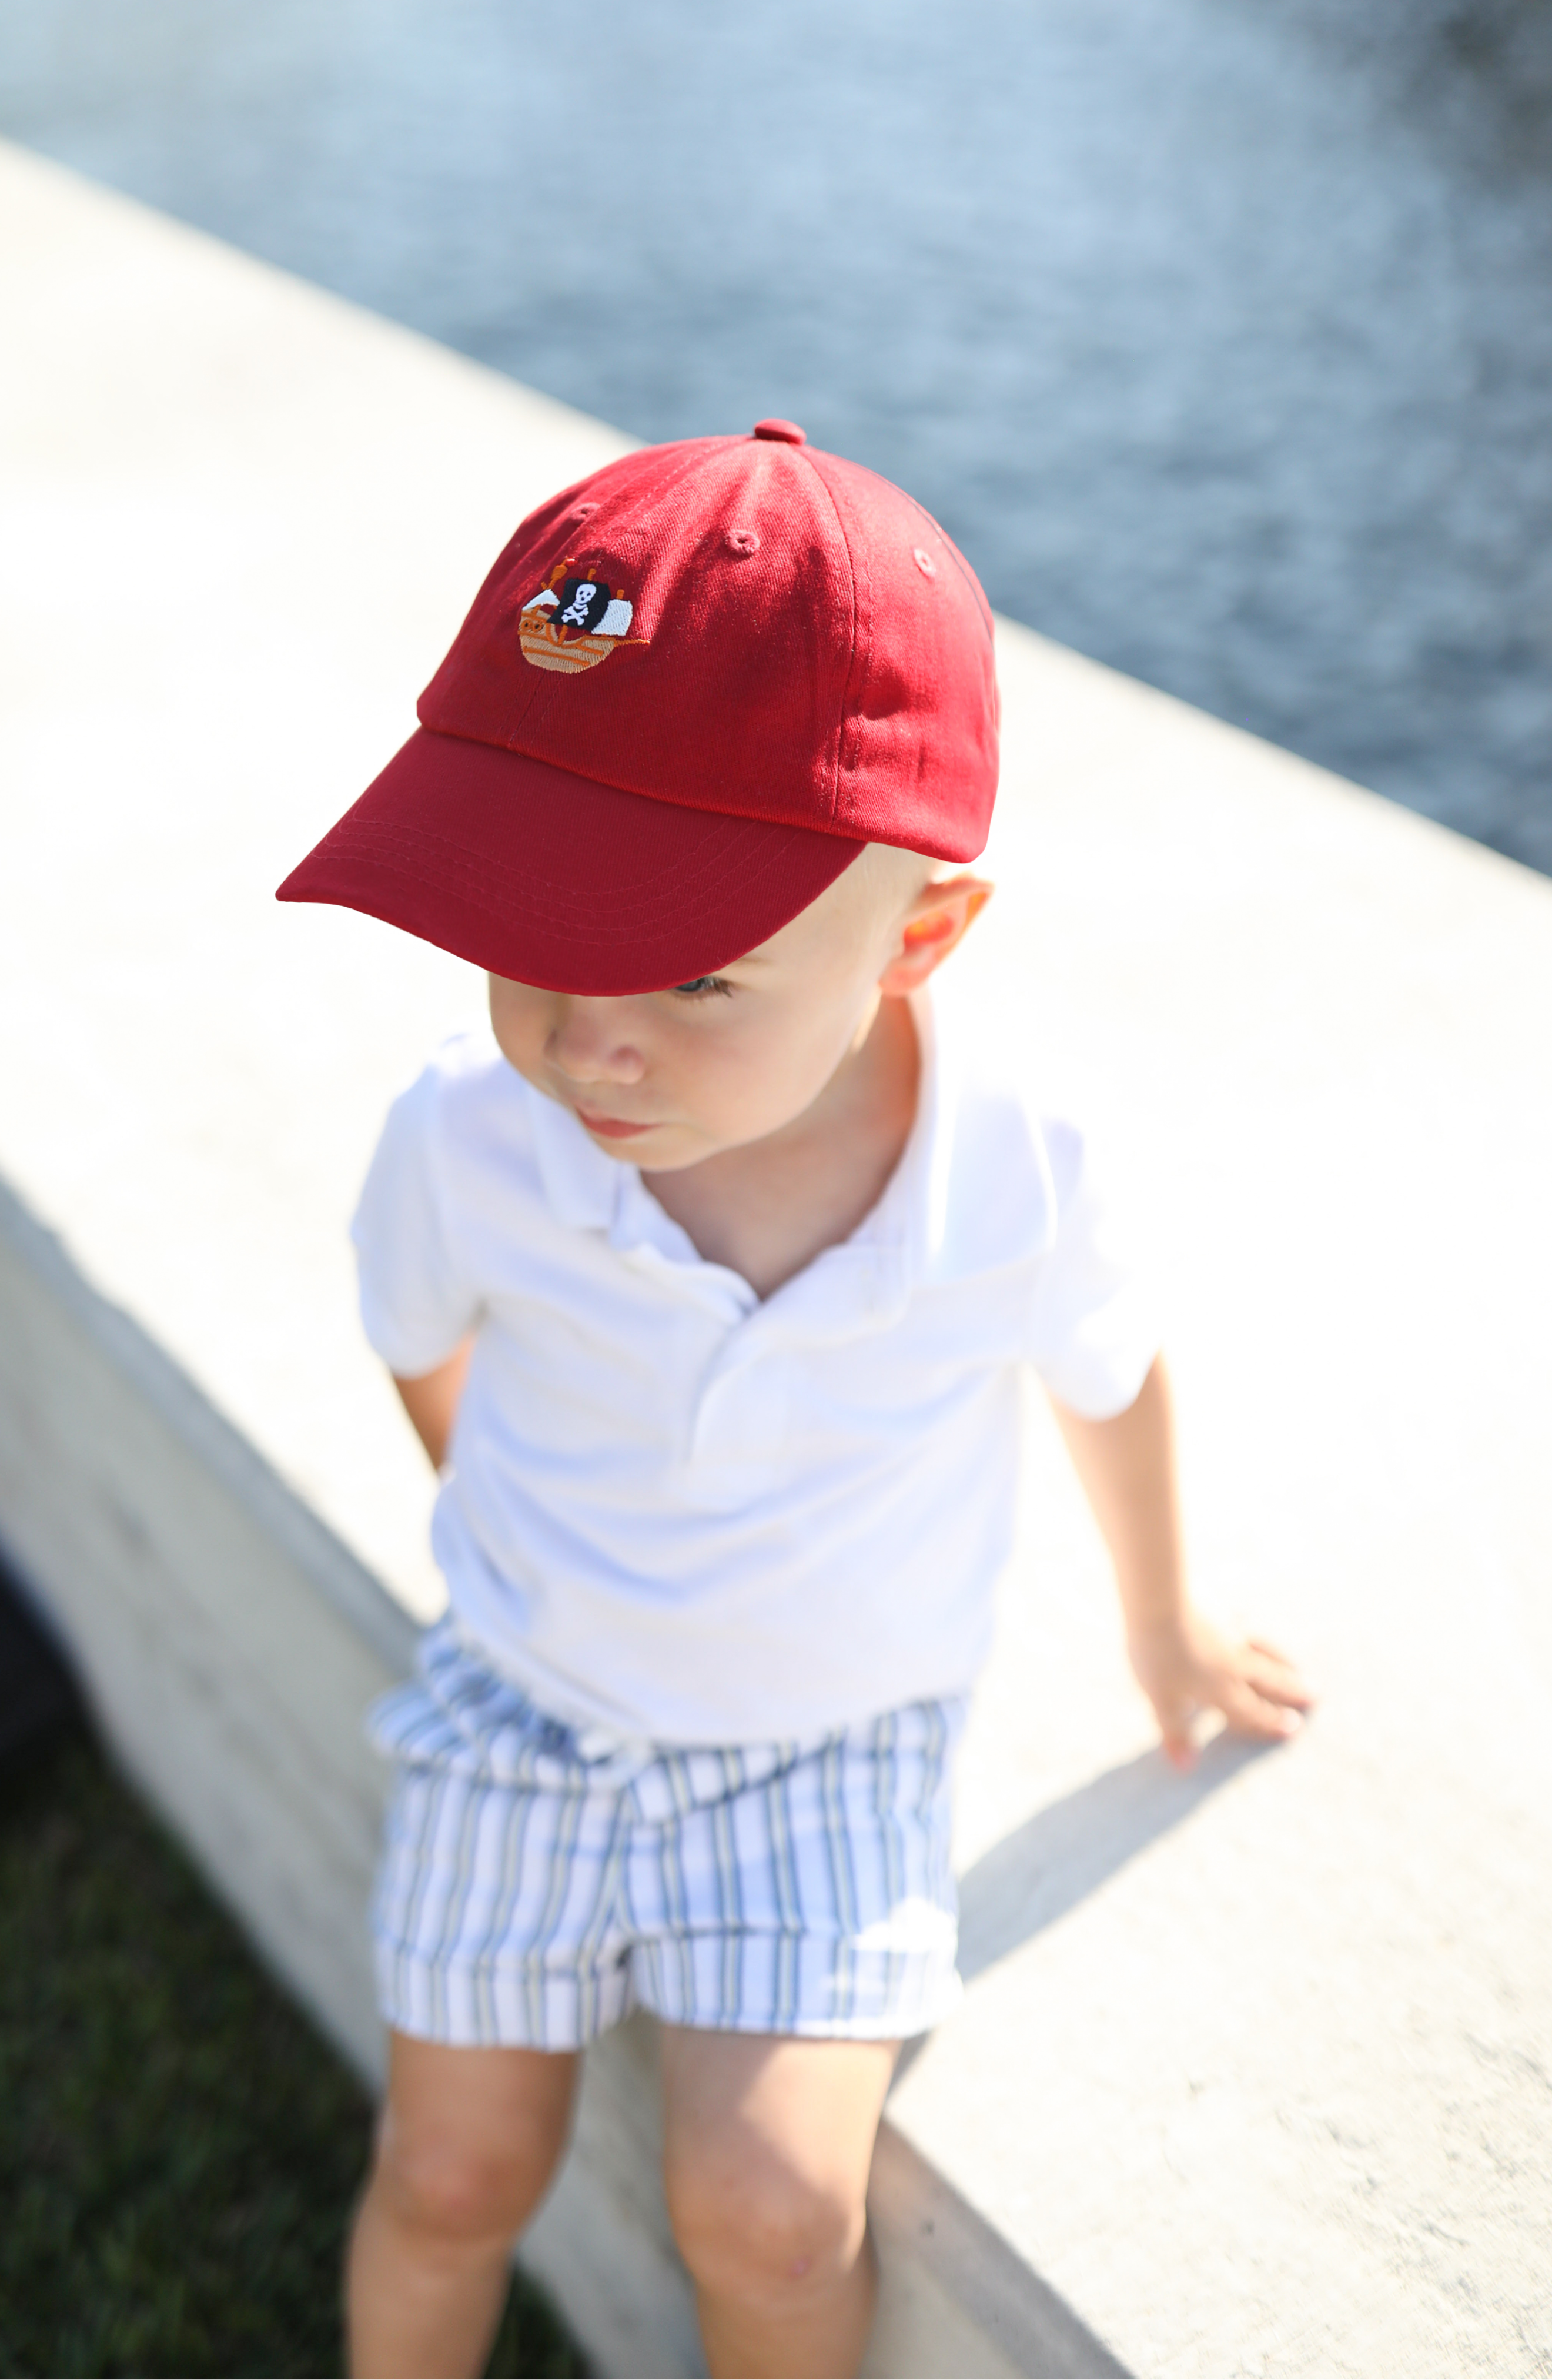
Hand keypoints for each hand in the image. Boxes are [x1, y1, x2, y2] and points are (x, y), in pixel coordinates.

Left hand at [1126, 1607, 1314, 1771]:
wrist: (1159, 1599)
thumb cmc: (1156, 1654)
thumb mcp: (1161, 1700)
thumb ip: (1176, 1732)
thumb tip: (1186, 1768)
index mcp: (1221, 1689)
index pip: (1251, 1711)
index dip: (1271, 1722)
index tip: (1295, 1728)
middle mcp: (1234, 1662)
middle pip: (1267, 1680)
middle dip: (1290, 1691)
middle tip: (1315, 1696)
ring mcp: (1231, 1632)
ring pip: (1264, 1651)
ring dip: (1283, 1661)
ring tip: (1298, 1667)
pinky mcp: (1220, 1607)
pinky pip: (1243, 1620)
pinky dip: (1252, 1627)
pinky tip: (1250, 1621)